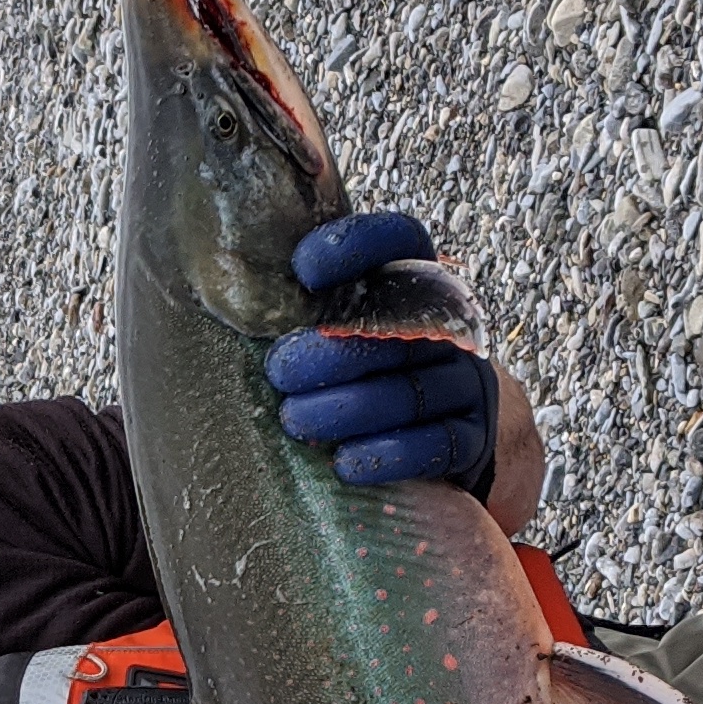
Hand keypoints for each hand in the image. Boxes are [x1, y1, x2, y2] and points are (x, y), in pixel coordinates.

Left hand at [265, 211, 500, 490]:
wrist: (459, 432)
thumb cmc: (374, 373)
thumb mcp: (346, 329)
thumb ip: (309, 306)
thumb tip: (230, 287)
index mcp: (415, 284)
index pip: (400, 239)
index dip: (356, 246)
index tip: (302, 270)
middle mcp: (447, 327)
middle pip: (395, 329)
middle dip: (332, 351)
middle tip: (279, 371)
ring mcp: (465, 383)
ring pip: (410, 391)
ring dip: (348, 409)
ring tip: (295, 420)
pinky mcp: (472, 439)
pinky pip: (437, 445)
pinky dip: (389, 454)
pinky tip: (345, 463)